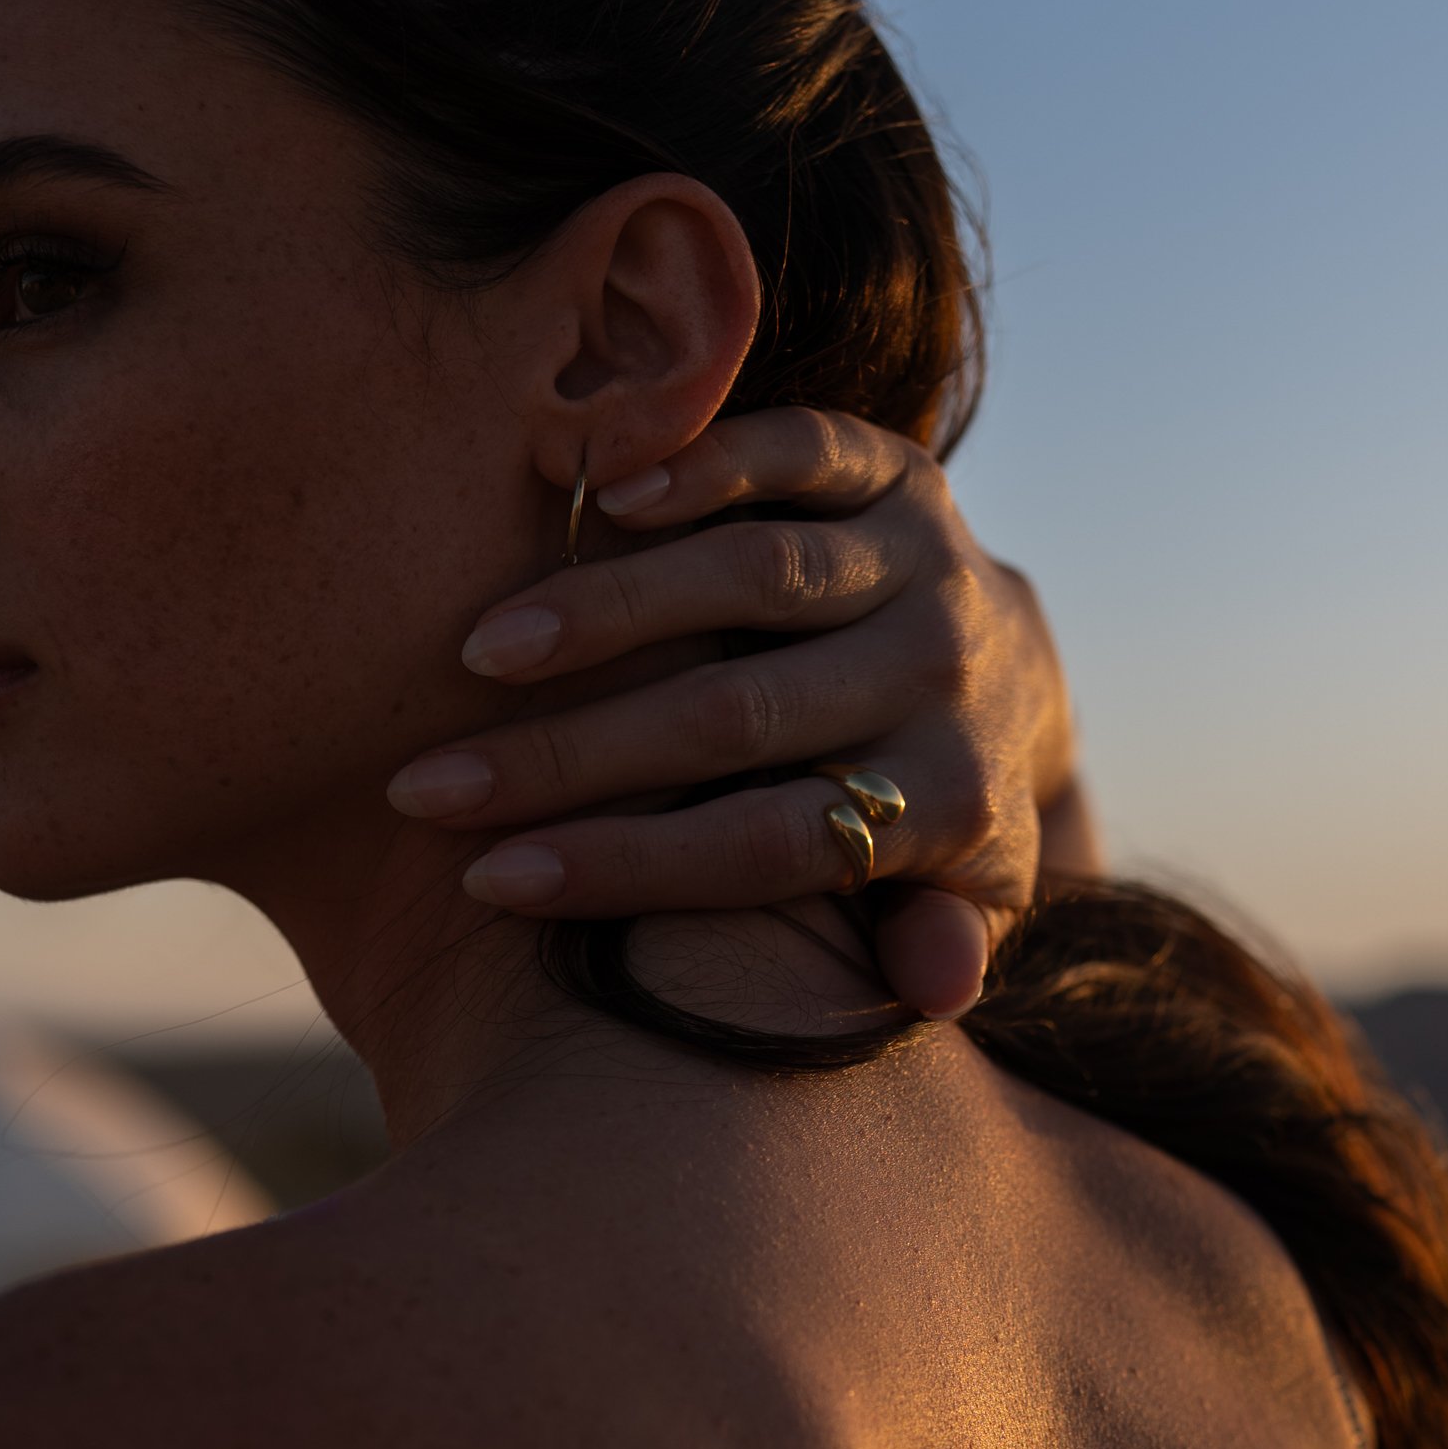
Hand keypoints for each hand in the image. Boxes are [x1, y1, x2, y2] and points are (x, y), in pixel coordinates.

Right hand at [387, 410, 1098, 1019]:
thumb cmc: (932, 811)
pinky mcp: (904, 474)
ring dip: (609, 612)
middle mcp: (943, 676)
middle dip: (572, 756)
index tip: (489, 881)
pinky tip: (600, 495)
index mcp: (950, 802)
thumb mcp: (960, 899)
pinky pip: (803, 455)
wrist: (1018, 667)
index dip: (627, 865)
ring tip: (482, 653)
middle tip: (429, 785)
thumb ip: (941, 940)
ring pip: (755, 579)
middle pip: (738, 719)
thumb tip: (936, 992)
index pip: (768, 845)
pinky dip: (706, 467)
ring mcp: (926, 563)